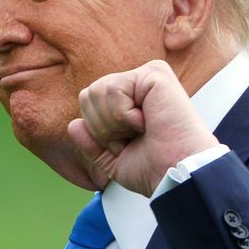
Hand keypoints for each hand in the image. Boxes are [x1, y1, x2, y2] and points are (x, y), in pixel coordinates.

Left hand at [67, 60, 219, 195]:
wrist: (175, 174)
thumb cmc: (153, 169)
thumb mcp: (112, 161)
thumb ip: (91, 143)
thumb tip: (73, 125)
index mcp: (131, 100)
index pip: (88, 102)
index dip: (99, 132)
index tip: (127, 146)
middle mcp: (139, 83)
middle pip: (88, 94)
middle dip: (103, 127)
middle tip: (133, 138)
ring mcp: (148, 76)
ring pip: (98, 90)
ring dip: (114, 123)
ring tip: (141, 130)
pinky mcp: (155, 73)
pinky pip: (113, 89)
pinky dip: (124, 115)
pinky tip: (146, 121)